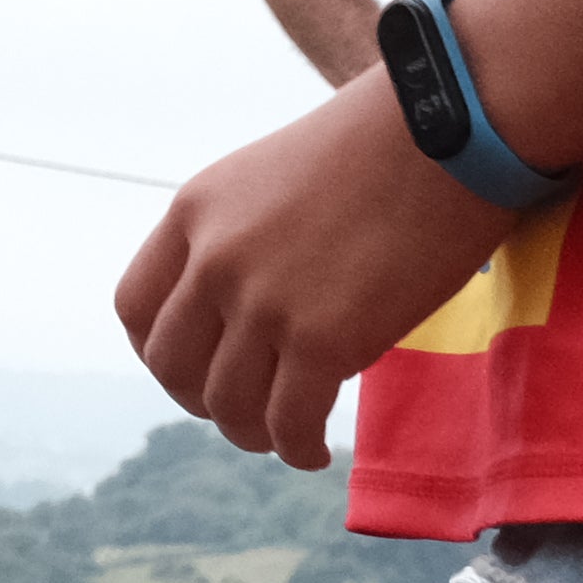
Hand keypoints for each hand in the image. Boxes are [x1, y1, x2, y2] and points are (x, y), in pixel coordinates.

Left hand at [111, 70, 518, 470]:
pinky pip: (289, 422)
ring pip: (226, 404)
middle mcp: (214, 260)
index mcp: (194, 213)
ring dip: (250, 432)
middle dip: (201, 399)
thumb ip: (242, 235)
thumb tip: (246, 302)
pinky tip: (315, 451)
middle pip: (171, 365)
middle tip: (241, 409)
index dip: (159, 351)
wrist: (446, 131)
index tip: (195, 366)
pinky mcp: (325, 341)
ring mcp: (264, 303)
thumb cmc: (380, 145)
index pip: (136, 307)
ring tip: (281, 436)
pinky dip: (297, 448)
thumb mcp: (271, 176)